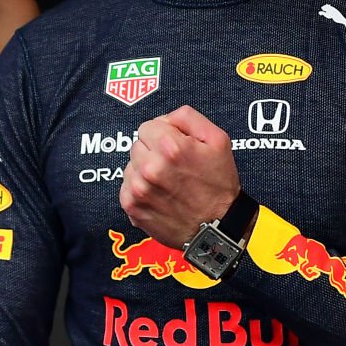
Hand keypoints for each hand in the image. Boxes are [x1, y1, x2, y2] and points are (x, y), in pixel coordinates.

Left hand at [121, 107, 239, 247]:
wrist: (217, 227)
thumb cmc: (219, 185)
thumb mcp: (218, 140)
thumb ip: (188, 117)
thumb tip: (164, 118)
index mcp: (171, 147)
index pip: (147, 126)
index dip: (163, 135)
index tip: (175, 148)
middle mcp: (151, 167)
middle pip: (137, 145)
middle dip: (153, 152)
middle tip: (173, 168)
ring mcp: (138, 188)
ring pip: (131, 166)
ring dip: (145, 171)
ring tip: (167, 183)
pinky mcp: (132, 206)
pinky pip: (126, 186)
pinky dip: (139, 189)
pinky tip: (158, 195)